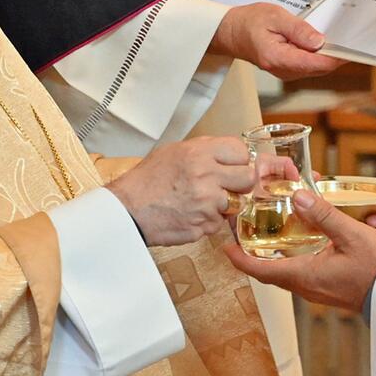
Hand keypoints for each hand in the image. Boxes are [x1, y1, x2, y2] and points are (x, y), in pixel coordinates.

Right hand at [107, 137, 253, 245]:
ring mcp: (207, 203)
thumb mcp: (174, 151)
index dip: (239, 160)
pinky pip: (219, 223)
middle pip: (247, 178)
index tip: (233, 166)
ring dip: (224, 204)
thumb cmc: (147, 180)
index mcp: (200, 153)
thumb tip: (228, 153)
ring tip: (202, 201)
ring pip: (236, 204)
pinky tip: (192, 215)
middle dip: (240, 183)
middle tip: (227, 186)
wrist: (127, 210)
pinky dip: (209, 221)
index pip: (241, 152)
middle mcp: (207, 176)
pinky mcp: (203, 226)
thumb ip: (204, 150)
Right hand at [210, 3, 342, 79]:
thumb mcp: (275, 17)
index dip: (337, 57)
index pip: (316, 64)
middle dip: (336, 55)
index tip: (352, 49)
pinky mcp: (288, 69)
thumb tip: (319, 42)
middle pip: (320, 68)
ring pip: (316, 68)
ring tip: (339, 38)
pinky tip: (323, 43)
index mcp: (279, 58)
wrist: (231, 32)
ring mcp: (286, 72)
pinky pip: (309, 65)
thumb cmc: (249, 22)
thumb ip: (298, 30)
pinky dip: (318, 55)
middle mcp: (283, 70)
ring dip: (328, 55)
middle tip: (351, 39)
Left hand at [223, 189, 375, 311]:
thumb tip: (298, 197)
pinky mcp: (326, 286)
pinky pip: (298, 272)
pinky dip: (289, 257)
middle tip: (243, 231)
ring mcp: (315, 288)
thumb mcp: (350, 235)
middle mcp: (304, 286)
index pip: (259, 271)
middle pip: (267, 270)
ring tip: (266, 231)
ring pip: (283, 271)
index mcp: (303, 275)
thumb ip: (323, 215)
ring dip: (271, 255)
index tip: (225, 245)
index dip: (238, 258)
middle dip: (252, 252)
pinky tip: (298, 239)